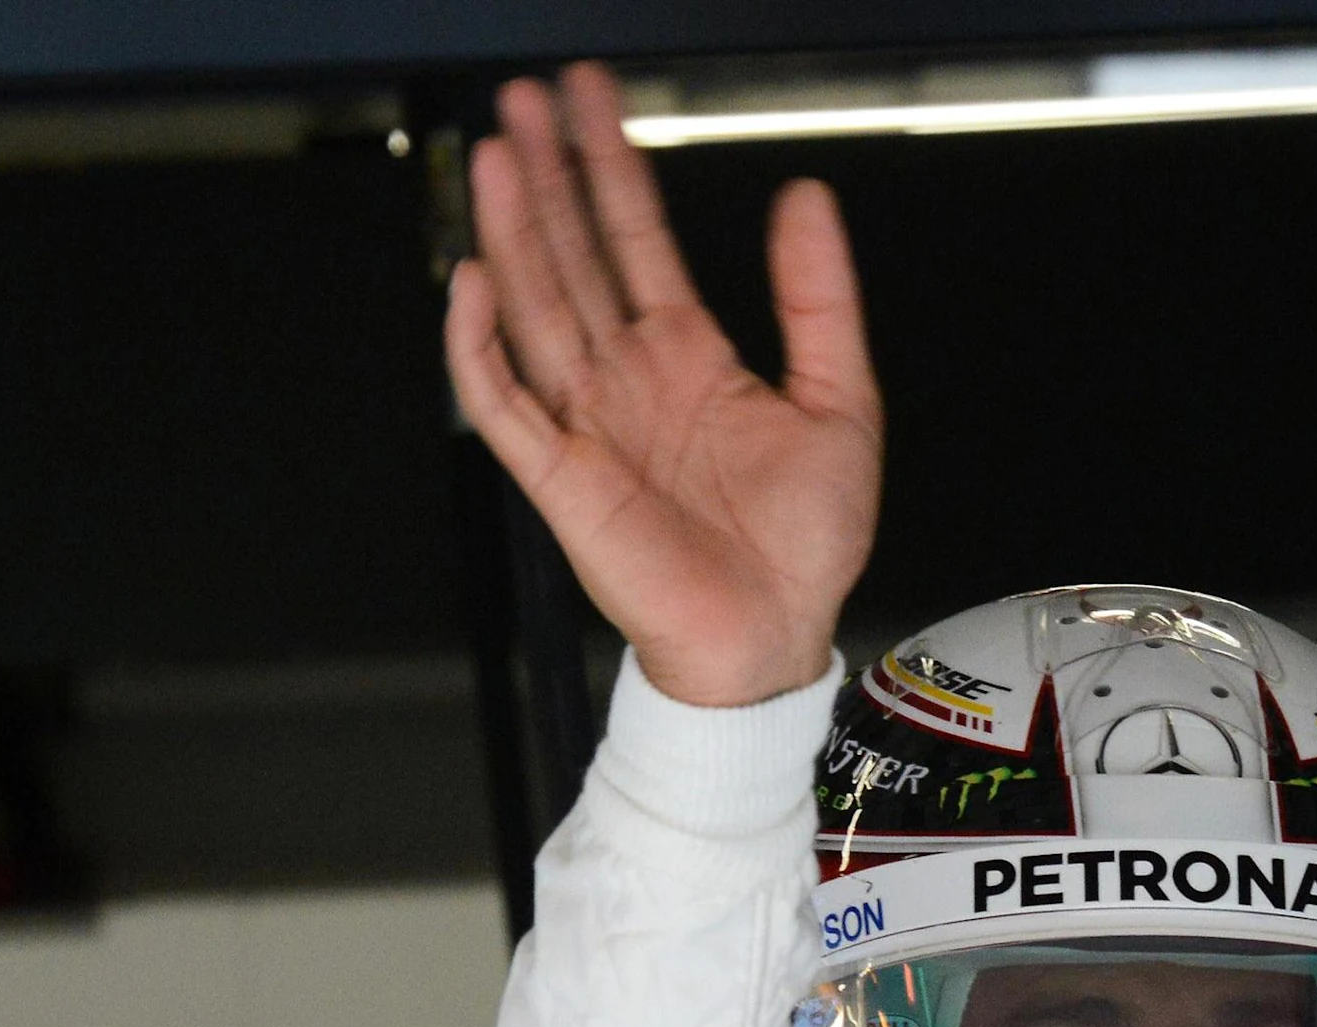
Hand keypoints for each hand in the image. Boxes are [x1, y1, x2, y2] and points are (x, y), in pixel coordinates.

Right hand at [444, 64, 882, 708]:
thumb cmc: (804, 545)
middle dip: (547, 176)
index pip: (636, 240)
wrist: (776, 637)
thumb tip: (806, 202)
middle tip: (523, 99)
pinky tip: (475, 281)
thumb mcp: (841, 401)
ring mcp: (588, 422)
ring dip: (512, 231)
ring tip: (496, 154)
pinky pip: (504, 403)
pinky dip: (481, 346)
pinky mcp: (562, 477)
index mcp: (687, 359)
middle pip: (572, 256)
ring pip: (535, 307)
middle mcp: (626, 380)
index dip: (611, 166)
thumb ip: (819, 300)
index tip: (592, 99)